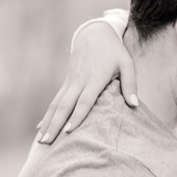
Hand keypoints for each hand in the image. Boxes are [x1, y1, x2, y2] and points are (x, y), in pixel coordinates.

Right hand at [37, 18, 137, 143]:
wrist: (94, 33)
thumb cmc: (114, 51)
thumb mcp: (127, 63)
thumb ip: (131, 84)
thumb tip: (135, 105)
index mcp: (94, 78)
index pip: (84, 101)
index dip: (77, 116)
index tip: (69, 131)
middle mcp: (78, 81)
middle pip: (64, 106)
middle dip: (55, 124)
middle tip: (47, 142)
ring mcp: (70, 82)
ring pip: (56, 104)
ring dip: (48, 122)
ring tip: (41, 140)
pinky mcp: (67, 82)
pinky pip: (55, 100)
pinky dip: (48, 114)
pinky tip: (41, 126)